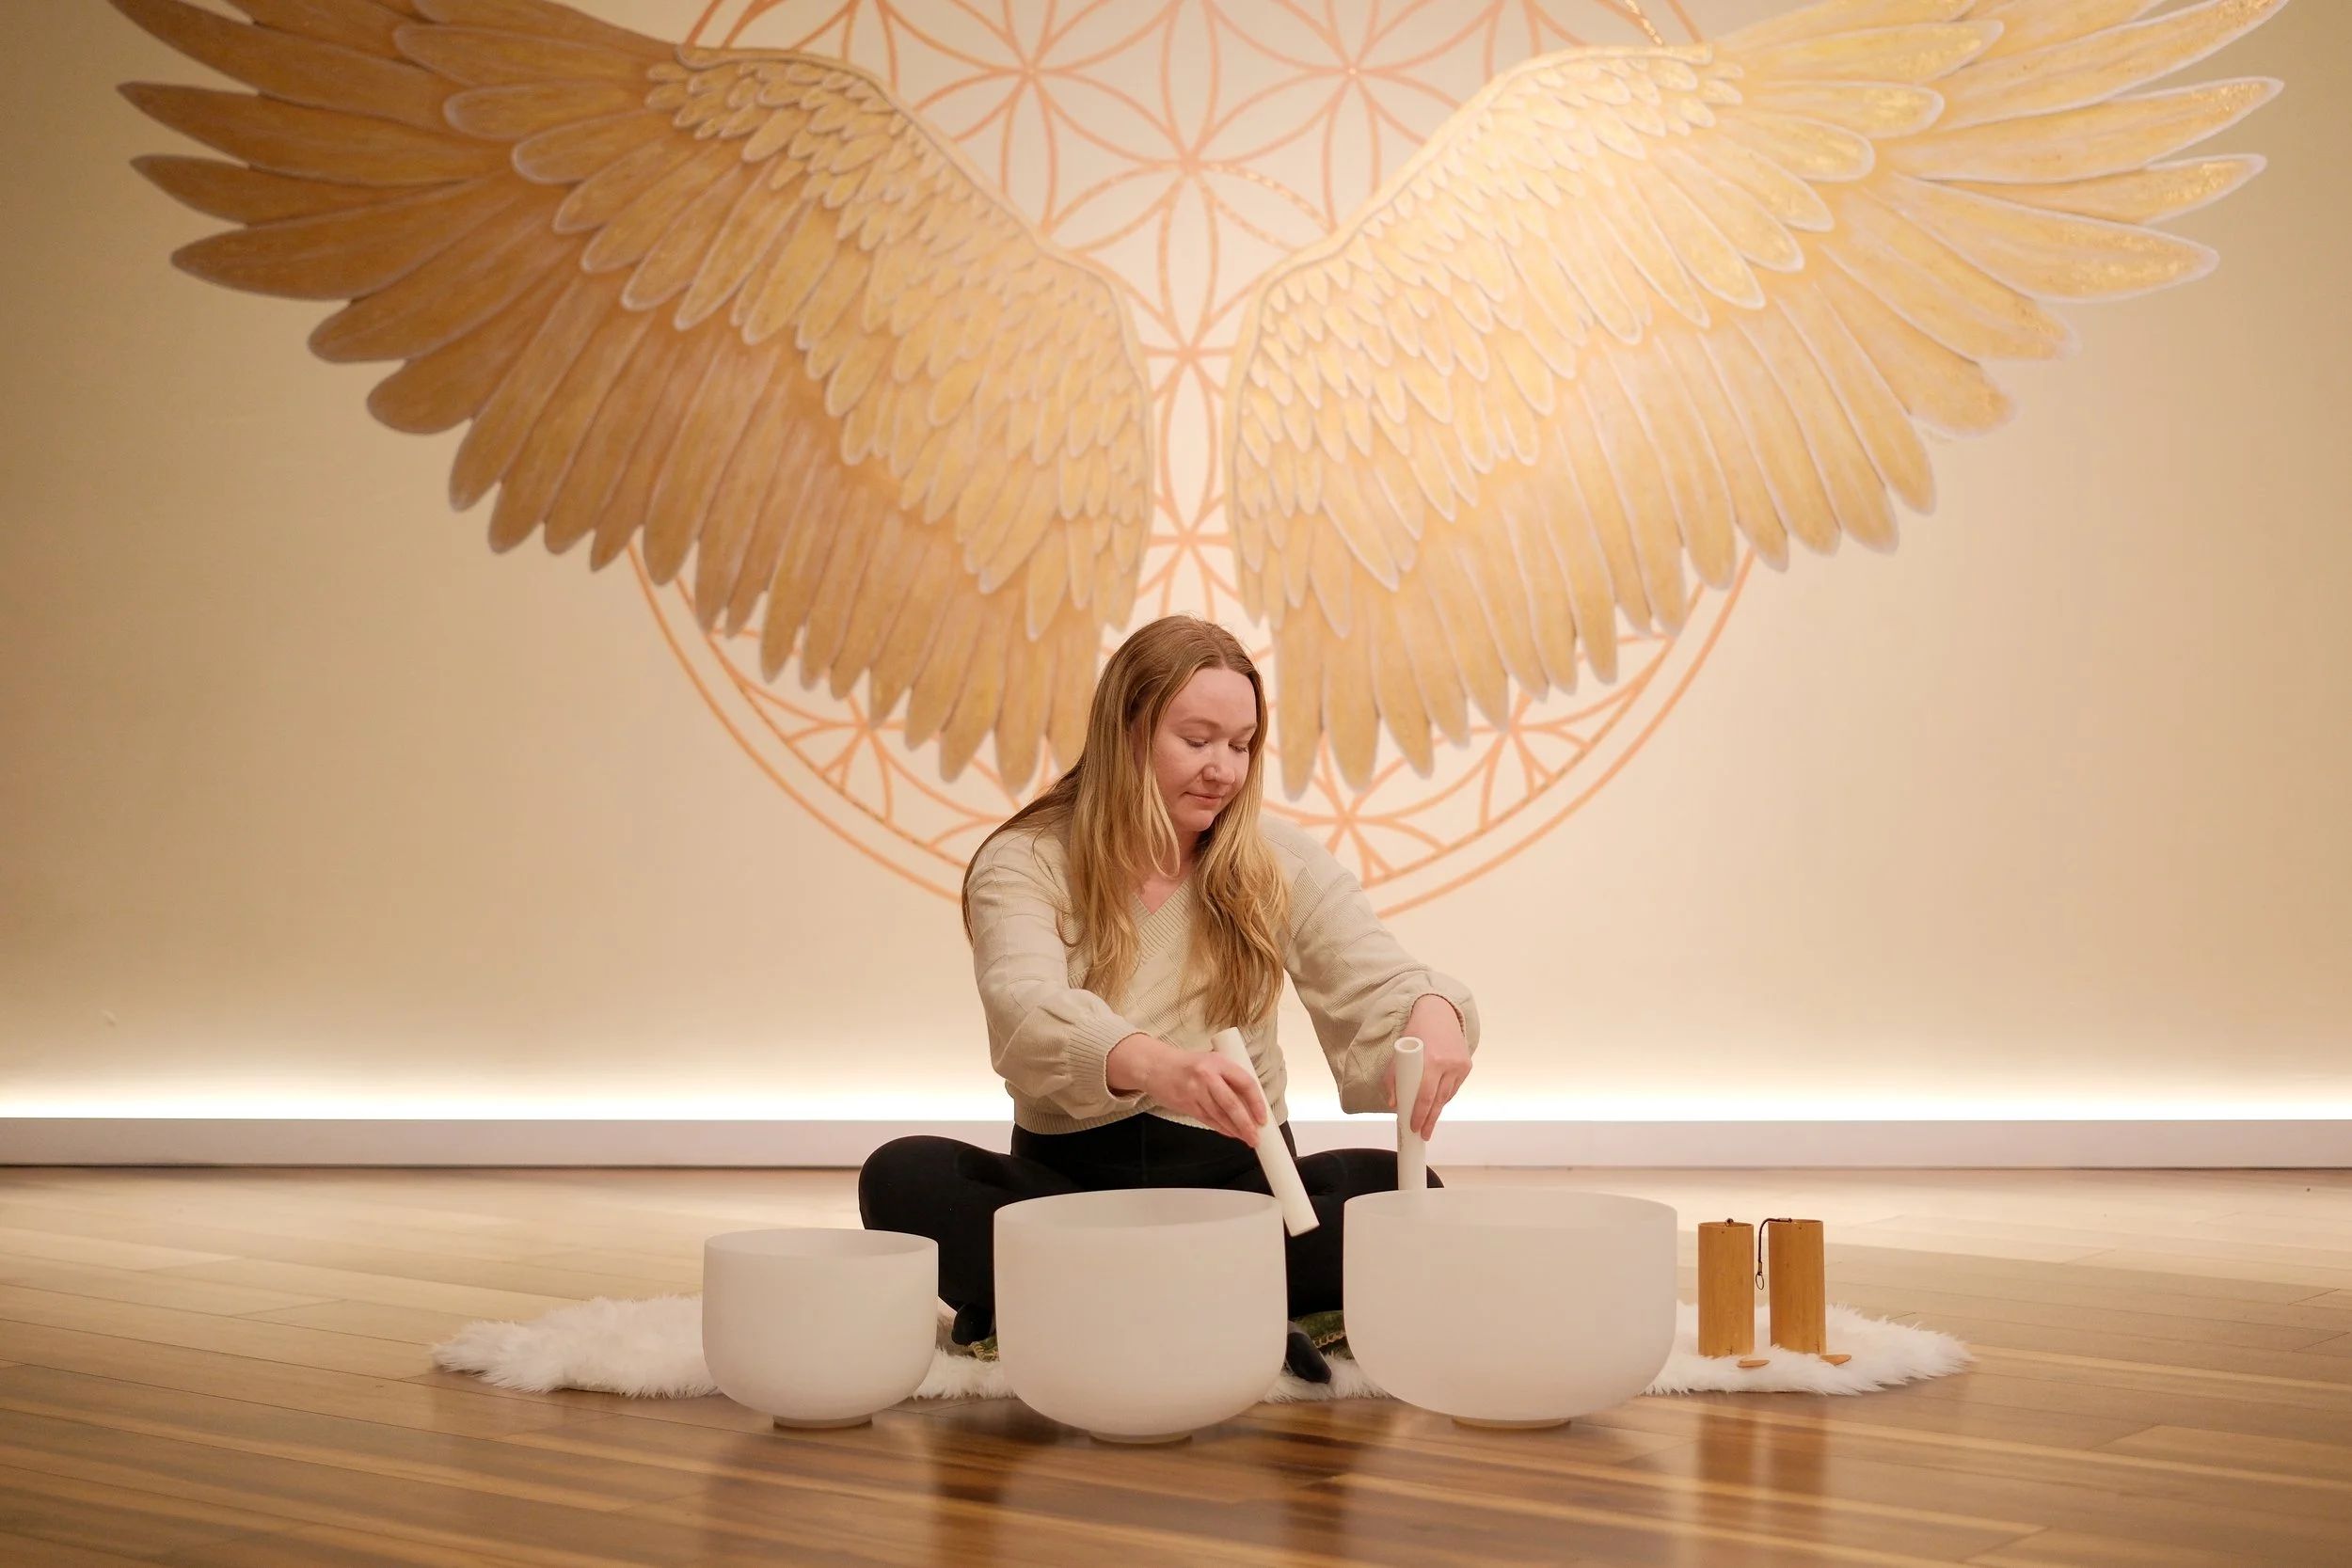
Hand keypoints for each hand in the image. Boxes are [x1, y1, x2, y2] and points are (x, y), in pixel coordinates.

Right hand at [1105, 1033, 1267, 1145]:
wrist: (1155, 1066)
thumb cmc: (1188, 1065)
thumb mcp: (1211, 1062)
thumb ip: (1228, 1077)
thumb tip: (1251, 1102)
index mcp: (1218, 1062)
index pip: (1245, 1082)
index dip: (1256, 1102)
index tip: (1263, 1117)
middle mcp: (1207, 1076)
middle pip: (1232, 1104)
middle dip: (1246, 1124)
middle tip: (1256, 1137)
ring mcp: (1195, 1092)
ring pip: (1220, 1116)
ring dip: (1235, 1130)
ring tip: (1247, 1139)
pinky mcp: (1186, 1105)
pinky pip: (1208, 1120)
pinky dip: (1221, 1129)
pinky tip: (1231, 1134)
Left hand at [1385, 994, 1470, 1141]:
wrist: (1440, 1011)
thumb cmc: (1417, 1030)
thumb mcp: (1400, 1050)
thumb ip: (1394, 1076)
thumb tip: (1393, 1102)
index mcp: (1432, 1060)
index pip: (1425, 1096)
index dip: (1420, 1115)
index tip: (1413, 1128)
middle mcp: (1450, 1064)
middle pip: (1438, 1101)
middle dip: (1430, 1120)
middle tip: (1422, 1135)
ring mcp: (1461, 1065)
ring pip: (1447, 1096)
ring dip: (1437, 1110)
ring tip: (1427, 1124)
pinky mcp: (1467, 1065)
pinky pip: (1454, 1088)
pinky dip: (1444, 1096)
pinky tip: (1437, 1104)